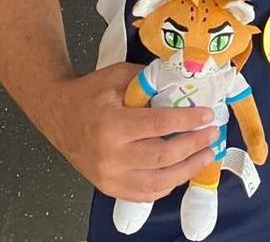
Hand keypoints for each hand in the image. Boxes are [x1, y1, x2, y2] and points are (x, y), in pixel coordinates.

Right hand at [36, 61, 218, 202]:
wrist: (57, 114)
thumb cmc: (89, 93)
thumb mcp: (118, 76)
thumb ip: (150, 81)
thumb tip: (184, 84)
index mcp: (112, 124)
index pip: (159, 125)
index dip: (188, 121)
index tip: (208, 115)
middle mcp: (110, 155)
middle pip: (163, 157)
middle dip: (194, 145)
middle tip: (212, 134)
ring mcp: (109, 176)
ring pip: (158, 181)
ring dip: (188, 169)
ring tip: (206, 155)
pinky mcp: (109, 187)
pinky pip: (145, 194)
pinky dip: (168, 185)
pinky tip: (182, 170)